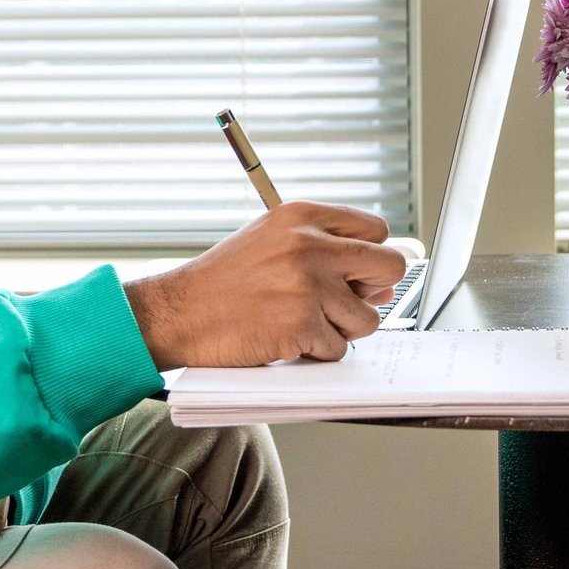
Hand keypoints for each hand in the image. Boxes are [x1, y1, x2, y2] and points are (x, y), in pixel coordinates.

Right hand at [123, 201, 405, 368]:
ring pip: (368, 318)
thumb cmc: (222, 281)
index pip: (375, 230)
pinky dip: (316, 352)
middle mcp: (309, 244)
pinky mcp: (302, 323)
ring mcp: (308, 284)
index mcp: (302, 216)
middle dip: (373, 291)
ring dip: (341, 329)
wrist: (179, 312)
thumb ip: (324, 251)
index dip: (369, 257)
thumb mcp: (270, 242)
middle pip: (389, 266)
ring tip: (303, 323)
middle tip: (342, 304)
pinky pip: (338, 348)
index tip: (354, 274)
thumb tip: (382, 284)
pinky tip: (286, 338)